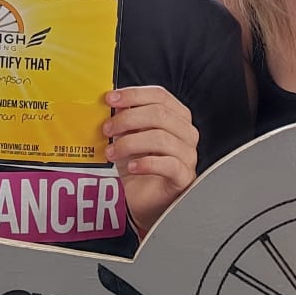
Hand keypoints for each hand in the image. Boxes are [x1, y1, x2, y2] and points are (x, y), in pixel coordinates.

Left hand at [104, 85, 197, 230]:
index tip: (110, 99)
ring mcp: (188, 155)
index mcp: (176, 117)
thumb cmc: (138, 165)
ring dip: (130, 143)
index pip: (159, 96)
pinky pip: (168, 165)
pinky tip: (130, 167)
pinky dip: (145, 163)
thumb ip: (123, 119)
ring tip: (112, 152)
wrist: (143, 200)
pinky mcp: (184, 177)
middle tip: (107, 129)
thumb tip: (112, 103)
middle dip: (128, 119)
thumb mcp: (126, 137)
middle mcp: (186, 133)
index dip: (134, 94)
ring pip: (162, 138)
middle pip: (160, 114)